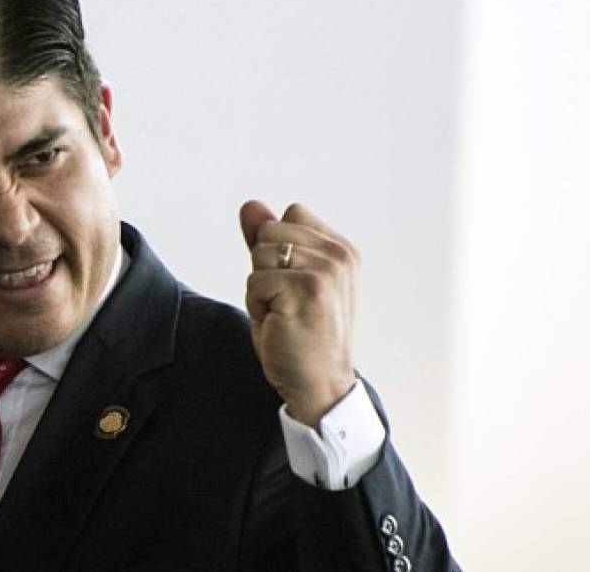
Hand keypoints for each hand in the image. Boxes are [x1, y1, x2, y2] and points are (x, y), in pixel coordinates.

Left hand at [239, 200, 358, 429]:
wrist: (318, 384)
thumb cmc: (298, 335)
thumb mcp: (281, 280)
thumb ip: (268, 241)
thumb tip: (249, 205)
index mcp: (340, 249)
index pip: (290, 215)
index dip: (277, 249)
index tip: (293, 285)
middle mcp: (338, 255)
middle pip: (270, 231)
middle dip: (264, 267)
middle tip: (286, 303)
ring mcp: (325, 270)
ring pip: (260, 254)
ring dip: (259, 288)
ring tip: (283, 314)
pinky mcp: (307, 289)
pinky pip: (255, 281)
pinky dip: (256, 306)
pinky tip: (279, 324)